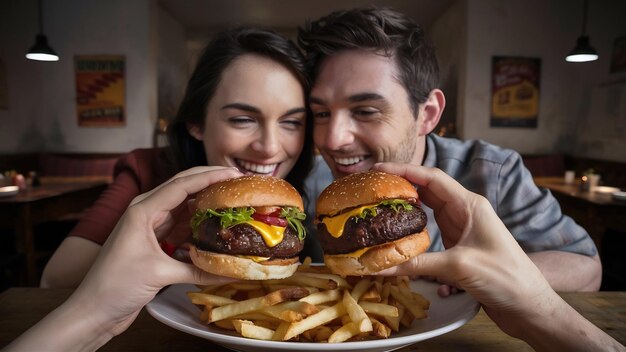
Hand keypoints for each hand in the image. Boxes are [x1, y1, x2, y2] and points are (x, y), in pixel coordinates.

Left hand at [6, 167, 243, 350]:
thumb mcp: (160, 275)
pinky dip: (198, 224)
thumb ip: (199, 271)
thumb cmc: (115, 286)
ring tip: (233, 200)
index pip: (182, 184)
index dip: (210, 176)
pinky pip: (180, 225)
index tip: (235, 174)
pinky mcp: (154, 241)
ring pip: (184, 207)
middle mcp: (146, 211)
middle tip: (238, 182)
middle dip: (211, 182)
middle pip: (184, 188)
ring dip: (206, 203)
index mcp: (143, 209)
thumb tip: (234, 272)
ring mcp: (150, 226)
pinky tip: (216, 226)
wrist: (93, 310)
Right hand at [373, 163, 555, 337]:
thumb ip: (418, 264)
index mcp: (470, 205)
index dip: (404, 171)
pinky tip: (397, 235)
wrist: (528, 305)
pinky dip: (412, 232)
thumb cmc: (505, 278)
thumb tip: (380, 265)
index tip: (378, 171)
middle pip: (427, 191)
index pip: (432, 178)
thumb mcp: (459, 266)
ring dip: (405, 209)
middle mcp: (465, 212)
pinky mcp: (458, 247)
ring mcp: (462, 229)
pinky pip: (430, 232)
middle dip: (400, 187)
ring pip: (427, 212)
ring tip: (378, 208)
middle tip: (372, 190)